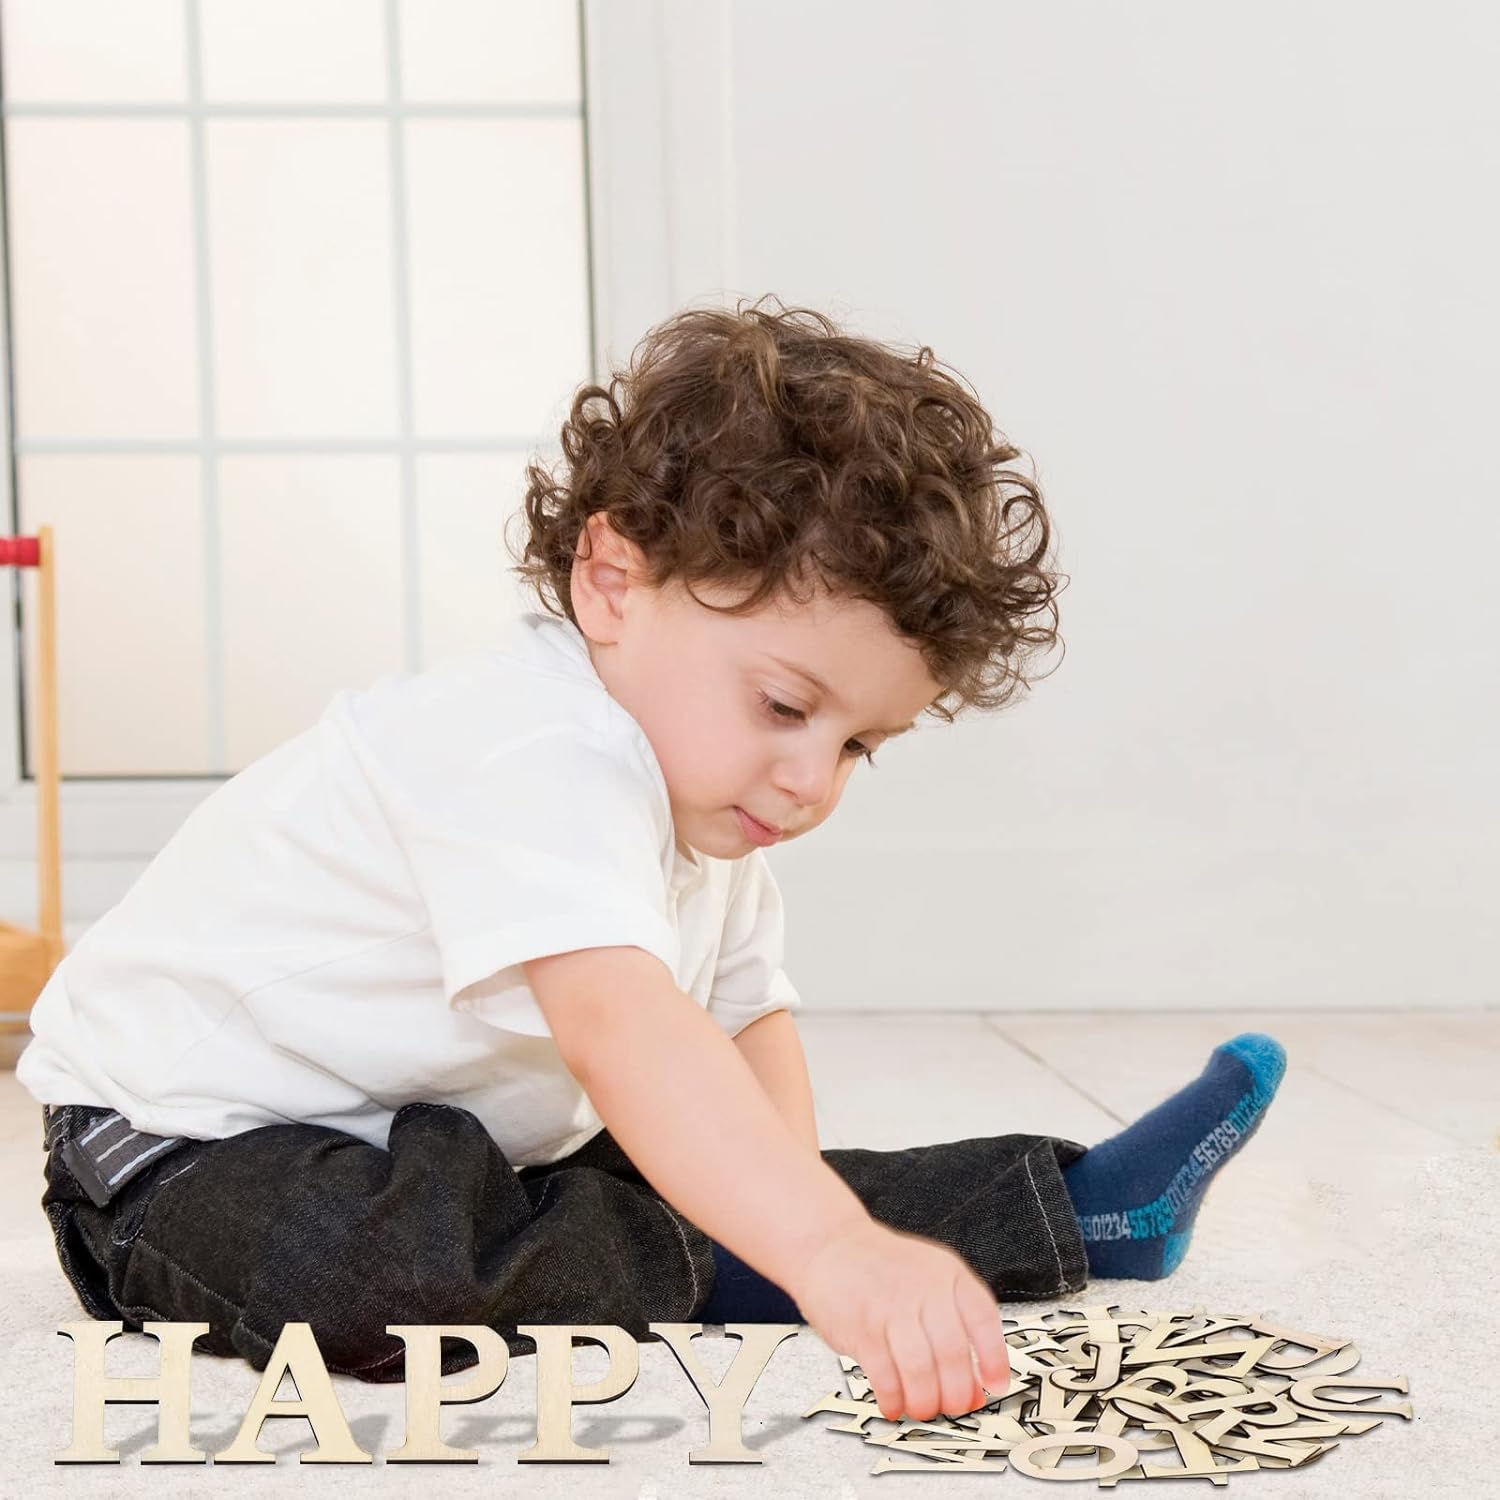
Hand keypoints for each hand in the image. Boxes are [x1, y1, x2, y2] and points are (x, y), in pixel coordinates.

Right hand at [787, 1215, 1011, 1421]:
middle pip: (952, 1352)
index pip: (983, 1319)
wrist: (830, 1244)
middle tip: (953, 1405)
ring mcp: (889, 1307)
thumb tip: (974, 1387)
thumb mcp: (929, 1278)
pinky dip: (893, 1398)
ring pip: (920, 1370)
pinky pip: (884, 1376)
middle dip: (956, 1392)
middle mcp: (921, 1288)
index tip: (994, 1386)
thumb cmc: (882, 1266)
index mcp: (946, 1274)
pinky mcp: (860, 1328)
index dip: (994, 1359)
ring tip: (922, 1407)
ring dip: (925, 1401)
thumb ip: (955, 1326)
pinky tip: (894, 1402)